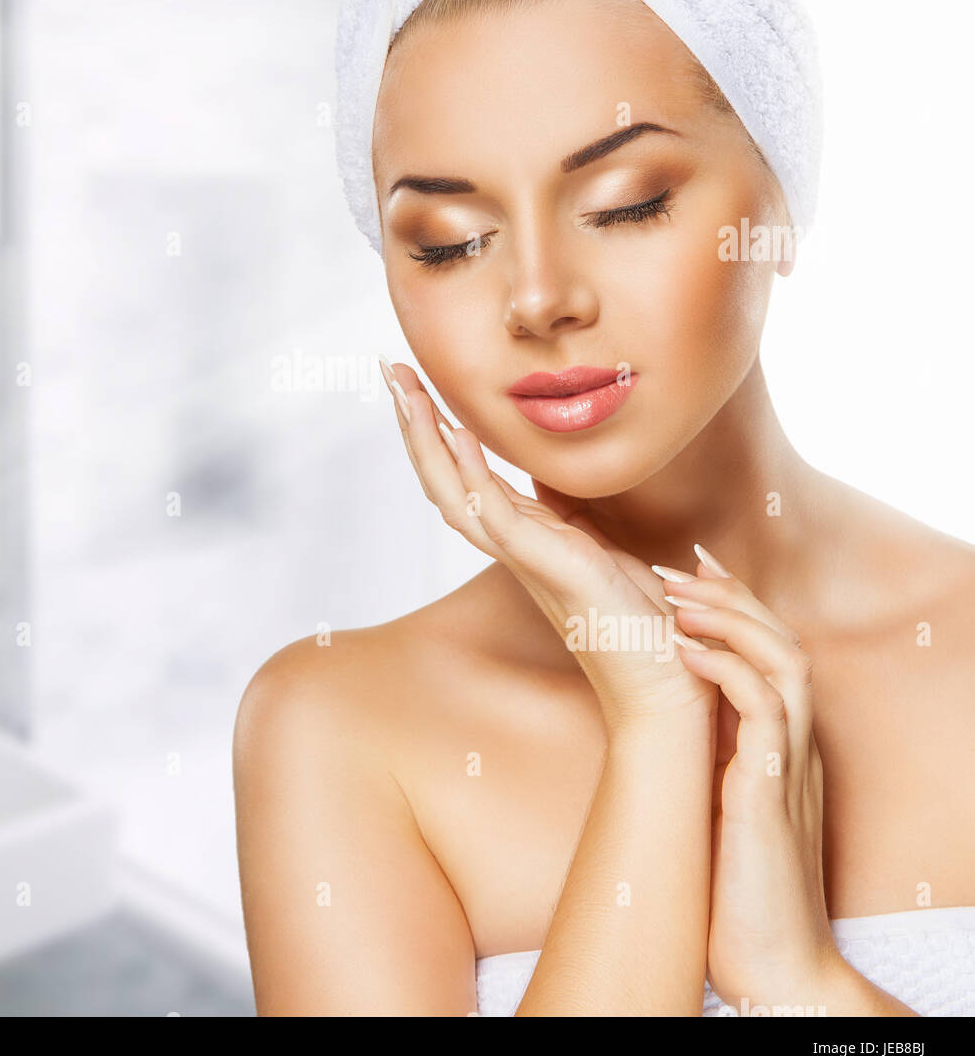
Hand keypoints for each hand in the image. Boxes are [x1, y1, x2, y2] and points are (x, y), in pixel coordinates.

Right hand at [381, 358, 716, 729]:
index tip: (415, 383)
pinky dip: (473, 474)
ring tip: (405, 391)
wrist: (666, 685)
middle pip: (442, 477)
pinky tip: (460, 435)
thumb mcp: (603, 550)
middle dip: (413, 422)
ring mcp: (526, 557)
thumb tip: (558, 488)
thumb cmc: (643, 623)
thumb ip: (572, 519)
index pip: (463, 474)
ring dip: (426, 439)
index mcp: (524, 536)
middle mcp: (513, 545)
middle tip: (389, 370)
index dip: (435, 429)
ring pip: (454, 492)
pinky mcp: (550, 568)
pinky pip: (497, 516)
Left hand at [654, 555, 838, 1010]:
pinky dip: (731, 673)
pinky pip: (765, 714)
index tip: (684, 568)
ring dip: (731, 620)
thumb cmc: (736, 889)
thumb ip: (707, 757)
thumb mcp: (717, 803)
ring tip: (676, 595)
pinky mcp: (774, 795)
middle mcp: (794, 747)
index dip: (732, 604)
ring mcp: (789, 768)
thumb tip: (661, 718)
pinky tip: (689, 651)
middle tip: (674, 566)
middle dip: (730, 596)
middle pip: (781, 641)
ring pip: (783, 663)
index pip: (768, 651)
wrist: (773, 965)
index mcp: (779, 744)